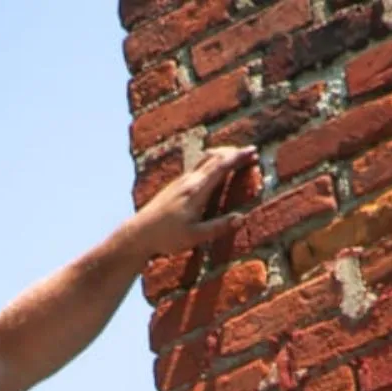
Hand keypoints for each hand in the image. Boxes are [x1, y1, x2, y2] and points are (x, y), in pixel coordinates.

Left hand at [128, 146, 257, 257]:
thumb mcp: (195, 236)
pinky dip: (210, 164)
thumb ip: (218, 227)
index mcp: (196, 190)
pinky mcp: (175, 186)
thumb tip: (241, 219)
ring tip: (234, 158)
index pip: (221, 166)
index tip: (253, 152)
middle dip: (232, 153)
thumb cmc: (166, 237)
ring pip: (204, 160)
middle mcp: (188, 181)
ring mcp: (180, 181)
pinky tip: (213, 172)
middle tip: (249, 153)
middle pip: (213, 157)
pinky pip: (197, 168)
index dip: (238, 158)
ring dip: (221, 156)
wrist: (138, 233)